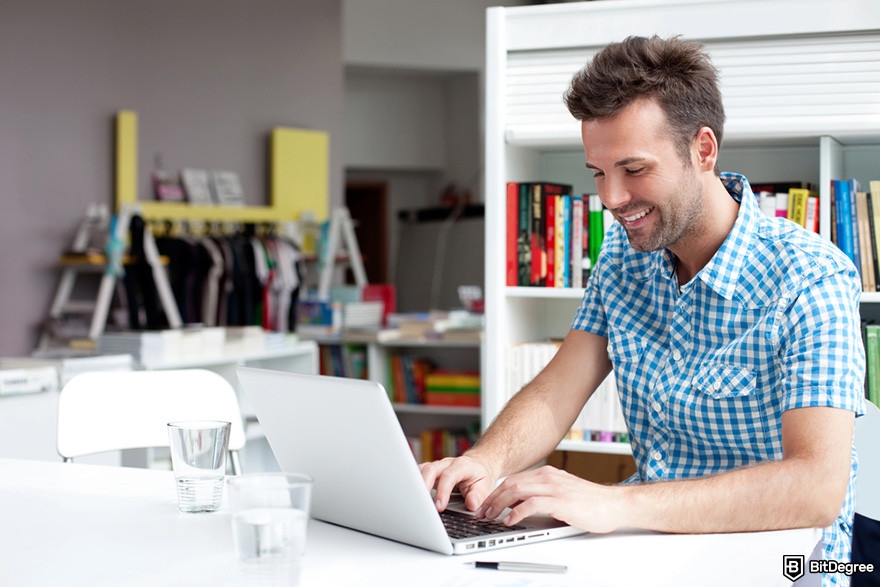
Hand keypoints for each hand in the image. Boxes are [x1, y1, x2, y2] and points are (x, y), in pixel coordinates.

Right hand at [418, 454, 496, 512]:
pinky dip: (414, 483)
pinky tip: (412, 495)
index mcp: (462, 465)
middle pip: (431, 470)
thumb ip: (478, 496)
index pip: (449, 475)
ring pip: (422, 470)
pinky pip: (418, 473)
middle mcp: (447, 463)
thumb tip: (471, 504)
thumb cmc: (479, 477)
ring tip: (414, 502)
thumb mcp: (485, 486)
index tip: (439, 506)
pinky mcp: (430, 471)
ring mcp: (437, 466)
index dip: (442, 491)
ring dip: (416, 485)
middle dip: (424, 487)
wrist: (476, 466)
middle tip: (423, 505)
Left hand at [476, 465, 623, 533]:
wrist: (614, 505)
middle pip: (511, 483)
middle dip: (493, 498)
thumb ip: (542, 494)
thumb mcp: (562, 493)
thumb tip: (520, 505)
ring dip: (499, 504)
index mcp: (547, 473)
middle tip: (483, 512)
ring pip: (517, 491)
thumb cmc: (590, 502)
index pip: (514, 479)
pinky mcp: (560, 501)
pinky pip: (531, 504)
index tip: (487, 503)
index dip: (497, 491)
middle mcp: (548, 477)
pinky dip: (516, 512)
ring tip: (491, 517)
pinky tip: (510, 521)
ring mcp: (554, 487)